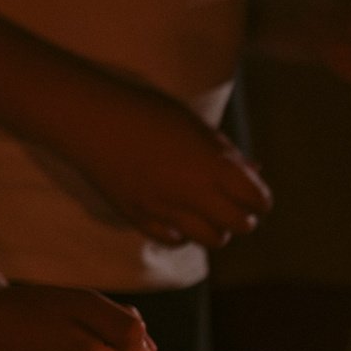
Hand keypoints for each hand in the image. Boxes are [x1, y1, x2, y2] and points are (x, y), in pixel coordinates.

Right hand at [59, 80, 270, 247]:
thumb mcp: (193, 124)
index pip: (256, 199)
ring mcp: (163, 208)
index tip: (255, 194)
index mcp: (211, 165)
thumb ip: (224, 152)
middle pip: (239, 225)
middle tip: (234, 205)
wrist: (89, 118)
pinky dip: (182, 233)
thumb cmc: (144, 111)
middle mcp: (191, 192)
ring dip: (215, 228)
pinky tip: (177, 216)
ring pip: (210, 240)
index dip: (261, 199)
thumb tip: (253, 171)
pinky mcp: (138, 217)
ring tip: (206, 212)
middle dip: (243, 216)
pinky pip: (173, 239)